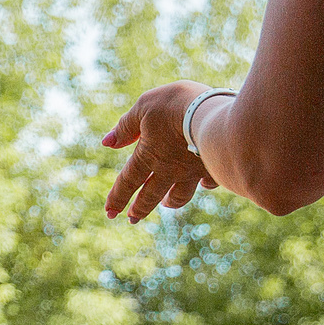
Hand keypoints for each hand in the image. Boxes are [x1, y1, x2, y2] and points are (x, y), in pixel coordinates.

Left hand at [101, 82, 219, 221]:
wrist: (215, 111)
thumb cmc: (176, 105)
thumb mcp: (143, 107)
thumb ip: (125, 126)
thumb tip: (106, 142)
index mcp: (148, 156)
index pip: (127, 182)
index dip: (117, 198)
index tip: (110, 213)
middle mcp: (169, 170)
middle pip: (151, 195)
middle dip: (140, 208)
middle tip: (132, 219)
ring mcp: (193, 171)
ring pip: (180, 195)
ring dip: (172, 201)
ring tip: (167, 204)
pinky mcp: (217, 167)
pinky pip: (210, 181)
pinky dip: (206, 184)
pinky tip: (205, 184)